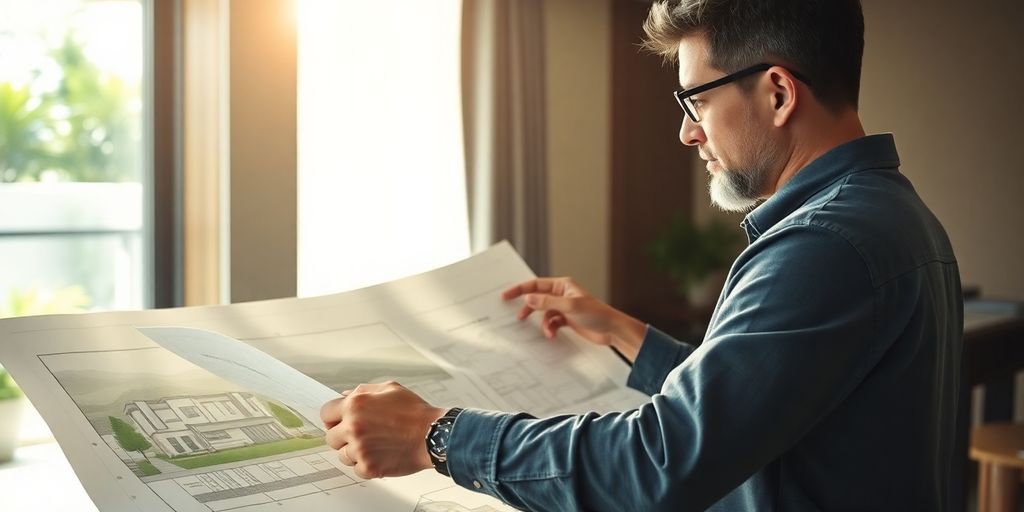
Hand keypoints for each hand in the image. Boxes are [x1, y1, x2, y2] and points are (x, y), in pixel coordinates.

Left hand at [320, 381, 445, 478]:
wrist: (433, 434)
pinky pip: (356, 470)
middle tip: (362, 435)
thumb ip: (363, 391)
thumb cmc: (415, 412)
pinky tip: (380, 455)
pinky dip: (366, 465)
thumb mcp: (389, 389)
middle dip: (343, 437)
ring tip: (375, 445)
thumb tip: (345, 396)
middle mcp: (353, 427)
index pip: (325, 413)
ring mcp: (360, 449)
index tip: (339, 423)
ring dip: (354, 452)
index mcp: (355, 405)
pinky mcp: (369, 467)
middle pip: (331, 438)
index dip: (333, 418)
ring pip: (342, 455)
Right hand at [502, 277, 645, 361]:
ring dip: (543, 323)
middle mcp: (562, 294)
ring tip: (547, 331)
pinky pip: (551, 323)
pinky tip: (553, 334)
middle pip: (538, 298)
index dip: (520, 289)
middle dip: (529, 308)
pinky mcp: (567, 320)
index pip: (536, 284)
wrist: (612, 330)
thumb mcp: (570, 307)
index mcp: (563, 285)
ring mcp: (564, 308)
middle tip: (518, 317)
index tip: (506, 295)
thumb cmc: (596, 314)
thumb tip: (528, 299)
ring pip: (544, 313)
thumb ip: (547, 303)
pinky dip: (550, 328)